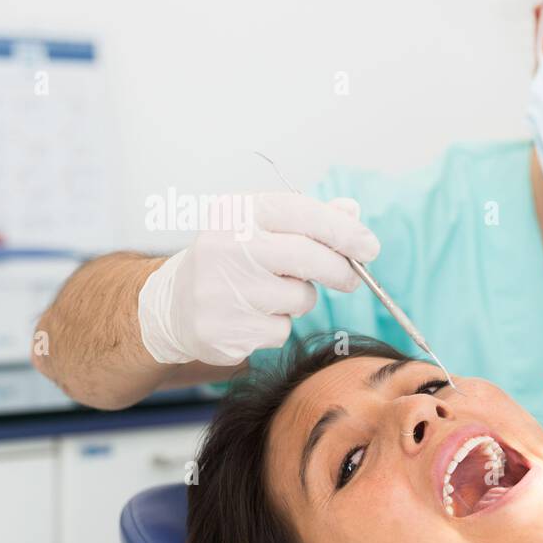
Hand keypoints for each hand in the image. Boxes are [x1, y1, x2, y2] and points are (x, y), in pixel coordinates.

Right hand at [137, 193, 378, 365]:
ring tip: (268, 294)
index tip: (370, 247)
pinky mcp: (224, 331)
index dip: (342, 231)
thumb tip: (352, 212)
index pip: (301, 212)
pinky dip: (278, 326)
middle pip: (308, 256)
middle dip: (341, 270)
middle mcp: (225, 247)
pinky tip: (251, 317)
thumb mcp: (262, 230)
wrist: (173, 305)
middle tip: (352, 279)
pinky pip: (281, 331)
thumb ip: (309, 221)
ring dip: (299, 300)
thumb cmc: (230, 261)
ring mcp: (221, 290)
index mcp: (236, 213)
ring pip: (300, 298)